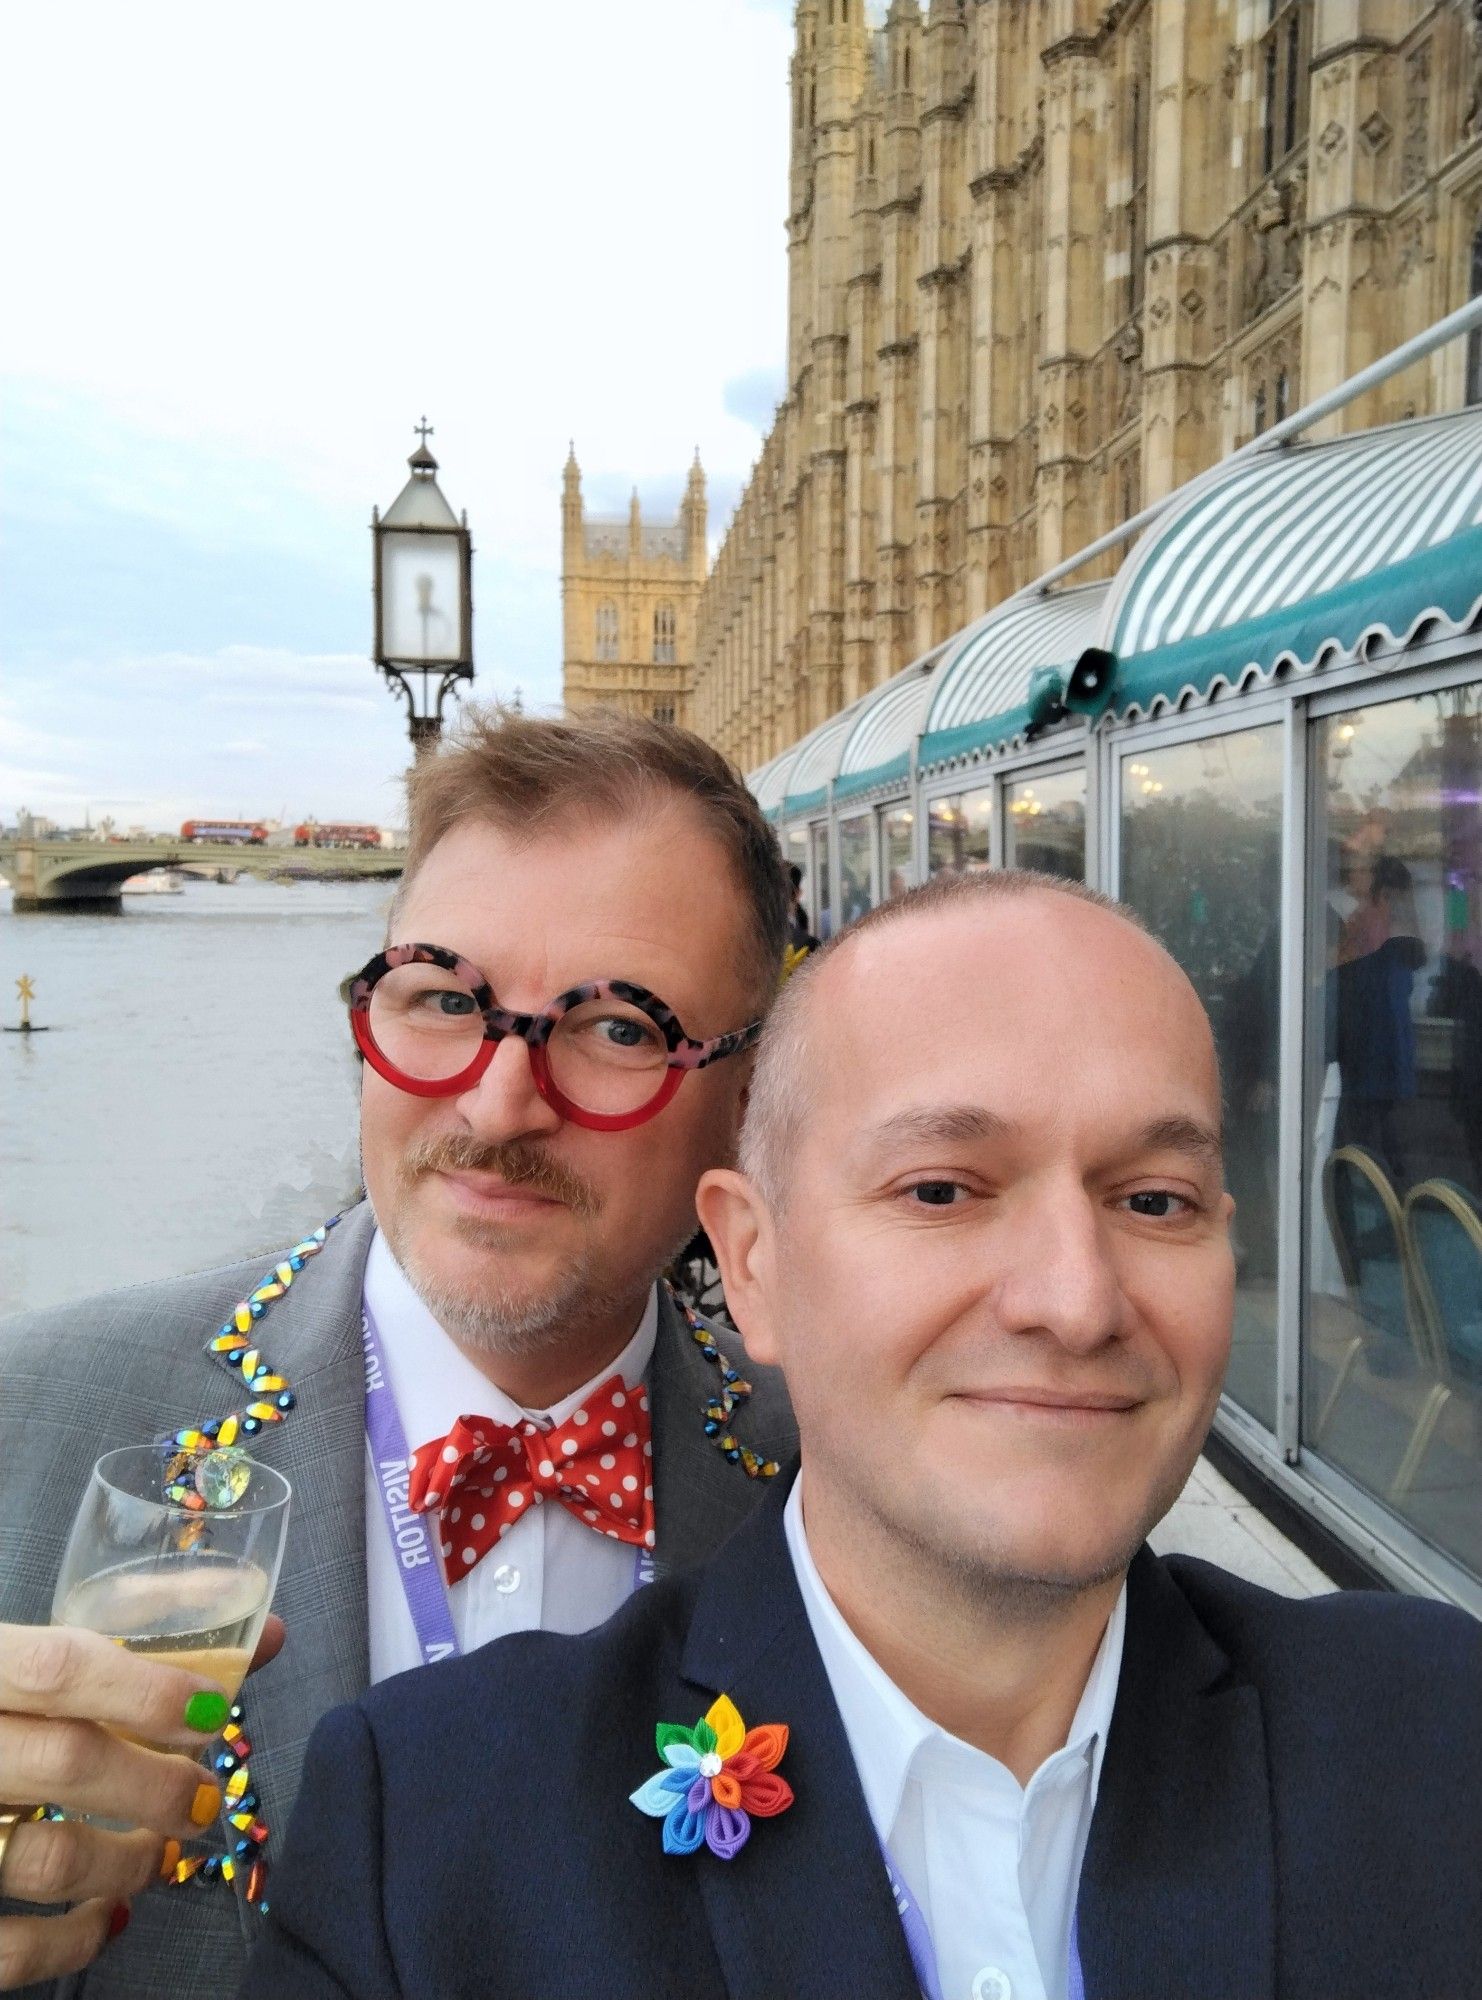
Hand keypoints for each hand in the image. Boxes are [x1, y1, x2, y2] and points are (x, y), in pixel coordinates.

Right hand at [0, 1622, 264, 1989]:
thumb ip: (139, 1632)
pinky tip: (107, 1915)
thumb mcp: (31, 1656)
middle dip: (159, 1785)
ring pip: (47, 1859)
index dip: (148, 1690)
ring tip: (165, 1851)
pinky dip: (69, 1943)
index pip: (60, 1668)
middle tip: (203, 1795)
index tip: (212, 1710)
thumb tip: (268, 1634)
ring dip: (128, 1862)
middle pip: (69, 1762)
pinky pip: (7, 1948)